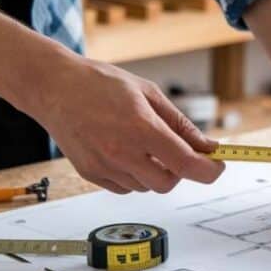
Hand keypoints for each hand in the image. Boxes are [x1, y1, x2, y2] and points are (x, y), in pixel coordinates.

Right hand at [25, 57, 225, 193]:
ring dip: (155, 172)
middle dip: (180, 171)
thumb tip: (207, 145)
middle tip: (176, 151)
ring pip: (146, 186)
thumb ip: (181, 124)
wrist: (53, 88)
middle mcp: (122, 152)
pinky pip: (125, 186)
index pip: (187, 164)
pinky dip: (133, 174)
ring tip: (142, 143)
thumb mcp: (149, 94)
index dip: (209, 170)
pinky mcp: (91, 174)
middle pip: (168, 183)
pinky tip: (124, 150)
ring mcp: (104, 166)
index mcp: (141, 128)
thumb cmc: (99, 84)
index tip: (217, 166)